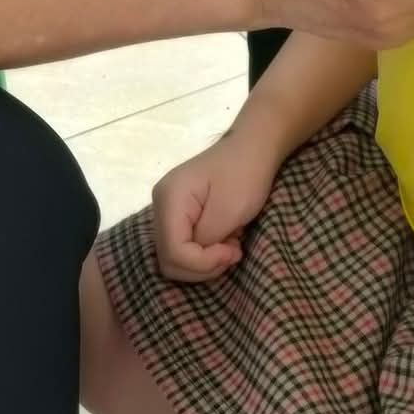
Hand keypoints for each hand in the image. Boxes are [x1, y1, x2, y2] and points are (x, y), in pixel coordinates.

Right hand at [151, 126, 279, 281]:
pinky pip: (182, 246)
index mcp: (169, 200)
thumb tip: (195, 257)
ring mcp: (167, 210)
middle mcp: (160, 205)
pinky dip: (202, 252)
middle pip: (168, 258)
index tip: (232, 252)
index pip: (173, 252)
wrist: (253, 148)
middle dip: (202, 265)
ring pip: (175, 256)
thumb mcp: (228, 211)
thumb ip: (205, 239)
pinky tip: (223, 241)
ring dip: (204, 261)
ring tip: (230, 246)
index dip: (203, 263)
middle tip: (232, 252)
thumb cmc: (244, 175)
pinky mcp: (179, 215)